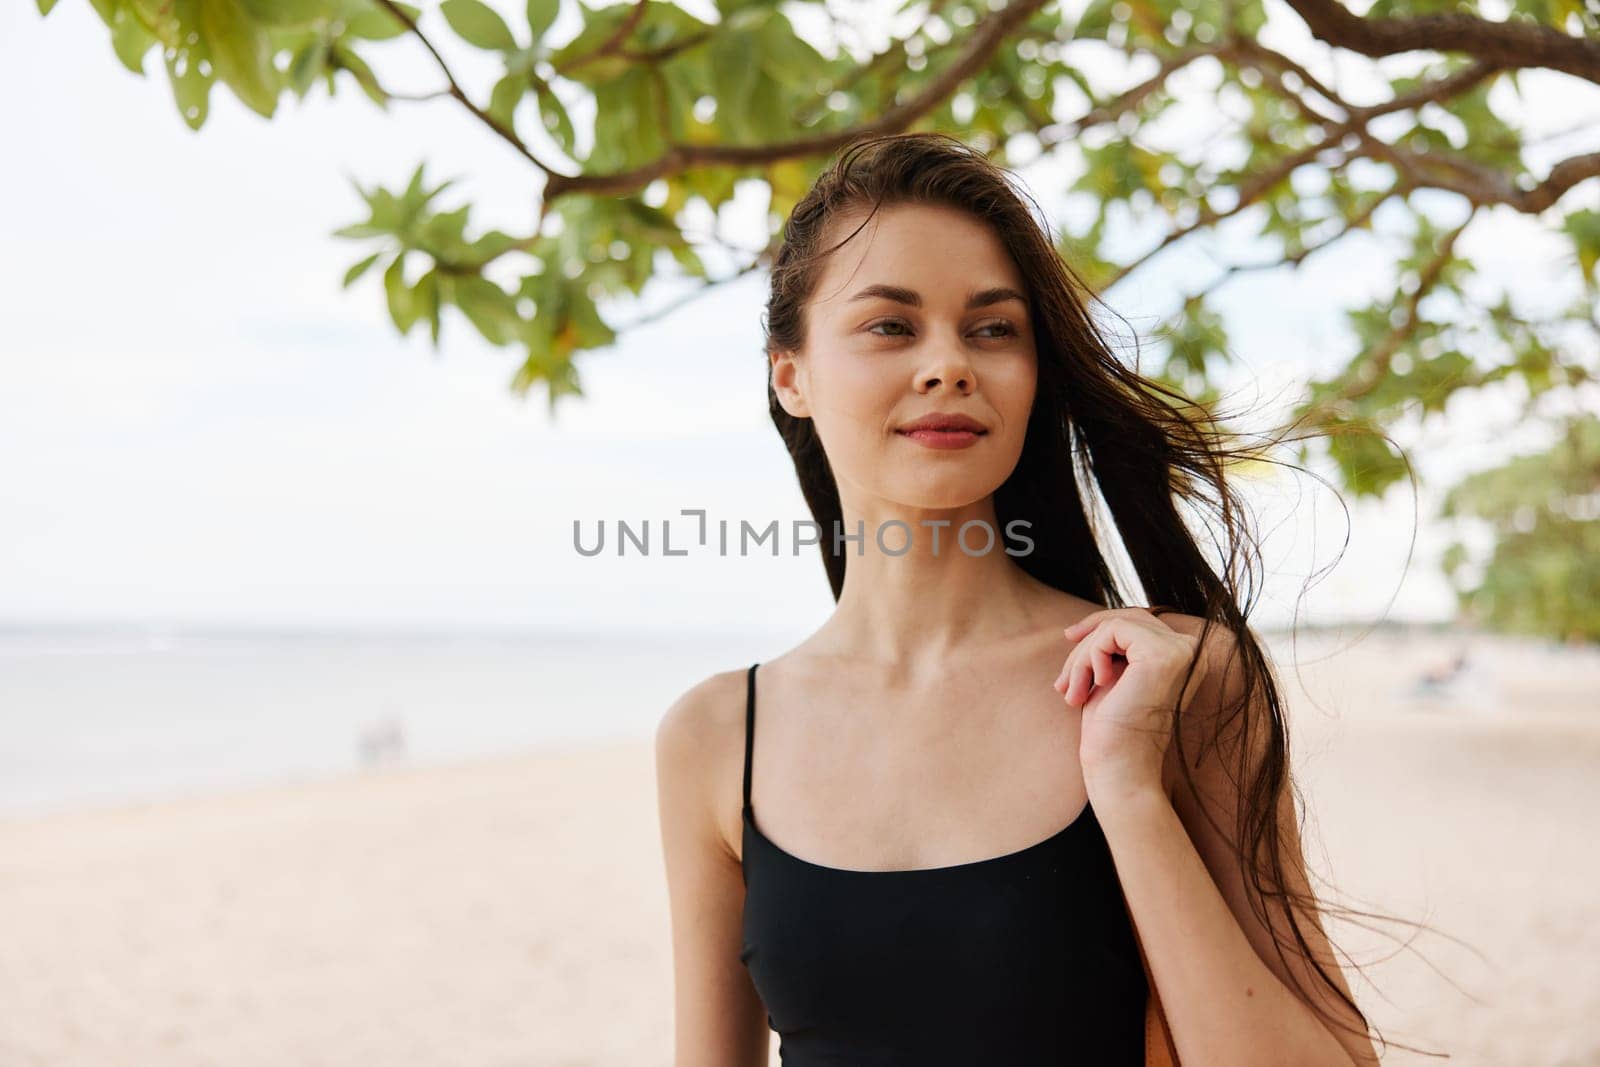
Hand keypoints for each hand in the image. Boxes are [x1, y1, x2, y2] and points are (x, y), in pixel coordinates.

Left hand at [1053, 606, 1204, 800]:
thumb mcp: (1114, 677)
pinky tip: (1093, 687)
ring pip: (1115, 625)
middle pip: (1125, 619)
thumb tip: (1092, 622)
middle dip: (1086, 646)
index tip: (1068, 639)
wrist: (1119, 770)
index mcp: (1186, 657)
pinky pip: (1113, 631)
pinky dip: (1090, 657)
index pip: (1138, 620)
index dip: (1099, 627)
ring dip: (1082, 658)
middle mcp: (1193, 651)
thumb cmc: (1112, 731)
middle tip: (1063, 683)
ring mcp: (1183, 651)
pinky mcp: (1163, 655)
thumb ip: (1116, 648)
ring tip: (1072, 692)